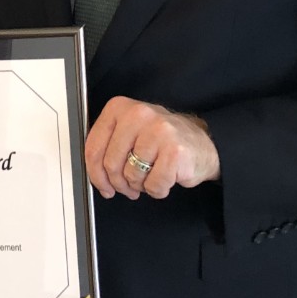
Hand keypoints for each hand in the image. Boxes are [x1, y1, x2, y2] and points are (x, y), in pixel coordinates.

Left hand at [85, 96, 220, 199]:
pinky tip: (165, 178)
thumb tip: (94, 173)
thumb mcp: (129, 132)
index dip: (95, 173)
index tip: (102, 184)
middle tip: (128, 186)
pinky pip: (153, 185)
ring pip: (131, 176)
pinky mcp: (175, 151)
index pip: (94, 147)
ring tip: (150, 175)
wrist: (203, 143)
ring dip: (140, 185)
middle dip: (119, 183)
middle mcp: (138, 115)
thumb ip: (108, 146)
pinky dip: (158, 190)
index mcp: (120, 108)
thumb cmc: (162, 141)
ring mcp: (158, 131)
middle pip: (111, 164)